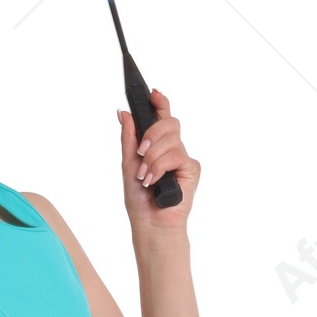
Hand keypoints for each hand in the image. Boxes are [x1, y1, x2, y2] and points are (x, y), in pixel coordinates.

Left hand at [118, 91, 199, 230]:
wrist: (150, 223)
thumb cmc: (140, 199)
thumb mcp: (128, 164)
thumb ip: (129, 138)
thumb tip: (124, 113)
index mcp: (158, 145)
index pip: (162, 117)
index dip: (160, 103)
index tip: (153, 93)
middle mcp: (173, 149)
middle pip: (169, 123)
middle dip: (152, 133)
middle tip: (140, 152)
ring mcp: (183, 159)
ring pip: (171, 140)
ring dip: (152, 158)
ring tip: (144, 176)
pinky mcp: (191, 169)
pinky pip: (176, 156)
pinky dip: (160, 167)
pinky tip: (153, 180)